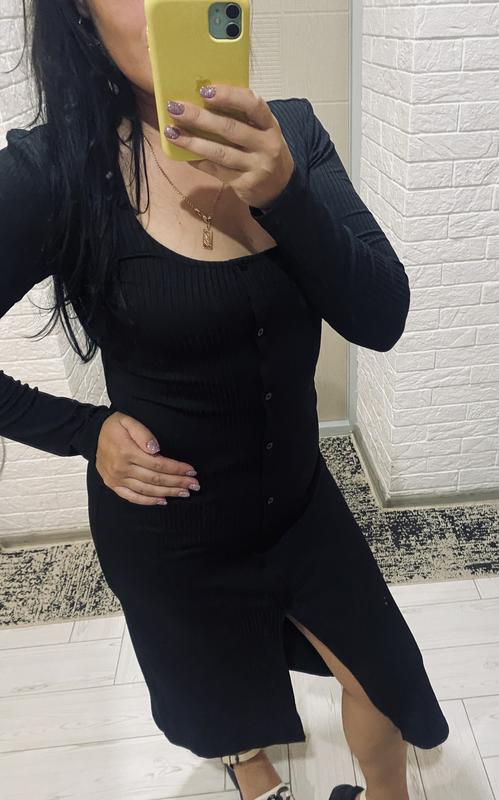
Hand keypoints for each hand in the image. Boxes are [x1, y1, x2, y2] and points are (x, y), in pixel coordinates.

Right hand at [95, 412, 199, 504]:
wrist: (92, 434)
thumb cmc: (113, 427)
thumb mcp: (128, 421)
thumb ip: (143, 433)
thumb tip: (155, 449)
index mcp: (127, 452)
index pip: (158, 464)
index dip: (176, 468)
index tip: (191, 470)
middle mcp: (122, 468)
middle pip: (155, 479)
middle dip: (177, 482)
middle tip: (194, 485)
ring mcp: (117, 479)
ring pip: (147, 490)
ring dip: (167, 492)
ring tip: (184, 493)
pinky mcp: (113, 485)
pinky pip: (132, 497)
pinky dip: (148, 501)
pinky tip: (162, 501)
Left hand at [165, 84, 295, 210]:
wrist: (281, 187)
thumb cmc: (264, 150)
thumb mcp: (263, 131)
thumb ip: (242, 117)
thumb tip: (203, 100)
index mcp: (270, 125)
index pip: (253, 105)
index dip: (229, 96)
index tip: (204, 91)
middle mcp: (266, 146)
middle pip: (231, 129)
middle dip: (200, 118)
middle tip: (175, 108)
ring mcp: (256, 167)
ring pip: (220, 152)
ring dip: (192, 141)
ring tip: (172, 132)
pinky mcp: (244, 184)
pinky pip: (216, 171)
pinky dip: (198, 161)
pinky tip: (183, 153)